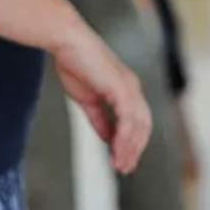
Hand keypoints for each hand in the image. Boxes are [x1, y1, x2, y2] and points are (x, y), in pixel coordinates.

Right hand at [51, 25, 151, 173]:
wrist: (67, 41)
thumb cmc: (73, 62)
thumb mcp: (87, 98)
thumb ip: (99, 118)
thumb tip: (107, 137)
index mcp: (126, 88)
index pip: (136, 121)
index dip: (131, 142)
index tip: (121, 159)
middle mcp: (133, 89)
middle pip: (142, 126)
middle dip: (134, 149)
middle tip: (124, 168)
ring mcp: (130, 88)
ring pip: (138, 126)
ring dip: (129, 148)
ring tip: (120, 165)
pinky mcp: (122, 88)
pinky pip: (128, 120)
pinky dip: (124, 137)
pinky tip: (116, 149)